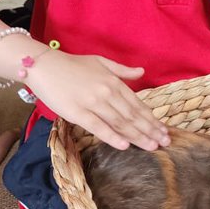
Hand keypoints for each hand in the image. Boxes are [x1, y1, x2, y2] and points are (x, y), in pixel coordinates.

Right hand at [26, 51, 169, 150]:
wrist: (44, 65)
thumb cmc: (72, 64)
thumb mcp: (100, 62)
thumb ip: (122, 71)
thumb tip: (141, 72)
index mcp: (113, 82)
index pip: (137, 104)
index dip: (152, 118)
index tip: (163, 130)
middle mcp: (107, 93)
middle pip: (133, 116)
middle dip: (150, 130)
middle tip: (165, 142)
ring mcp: (93, 103)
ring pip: (120, 123)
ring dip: (138, 136)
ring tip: (152, 146)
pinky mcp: (78, 113)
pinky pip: (98, 128)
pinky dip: (113, 137)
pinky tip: (125, 145)